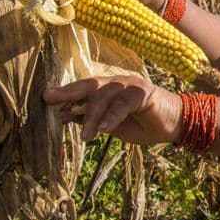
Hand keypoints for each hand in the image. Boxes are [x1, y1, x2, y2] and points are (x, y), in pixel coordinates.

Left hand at [43, 75, 181, 144]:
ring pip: (105, 96)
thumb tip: (64, 115)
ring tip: (86, 137)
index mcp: (108, 88)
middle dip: (70, 92)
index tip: (45, 98)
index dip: (65, 92)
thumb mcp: (111, 124)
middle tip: (51, 99)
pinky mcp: (145, 92)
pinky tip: (104, 129)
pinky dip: (113, 116)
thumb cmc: (142, 123)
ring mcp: (131, 85)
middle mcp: (118, 82)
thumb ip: (91, 118)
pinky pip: (124, 104)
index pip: (83, 88)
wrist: (174, 124)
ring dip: (93, 116)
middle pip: (90, 85)